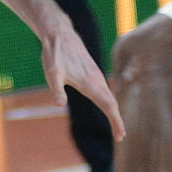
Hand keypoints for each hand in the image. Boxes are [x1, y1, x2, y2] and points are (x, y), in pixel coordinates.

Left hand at [39, 22, 124, 139]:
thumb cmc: (55, 55)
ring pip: (109, 96)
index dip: (115, 121)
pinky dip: (108, 101)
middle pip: (112, 103)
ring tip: (115, 125)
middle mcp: (97, 80)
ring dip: (113, 111)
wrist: (60, 35)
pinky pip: (105, 89)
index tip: (120, 135)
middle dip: (117, 120)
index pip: (108, 106)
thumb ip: (55, 89)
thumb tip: (58, 104)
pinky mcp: (93, 72)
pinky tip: (106, 105)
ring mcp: (96, 75)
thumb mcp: (51, 73)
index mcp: (90, 83)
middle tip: (120, 136)